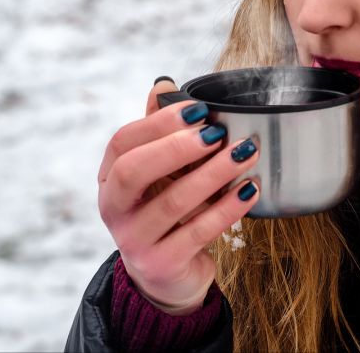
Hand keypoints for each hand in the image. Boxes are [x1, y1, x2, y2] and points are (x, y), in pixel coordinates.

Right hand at [97, 78, 259, 314]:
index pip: (122, 143)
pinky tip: (250, 189)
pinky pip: (198, 232)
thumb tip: (163, 84)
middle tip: (217, 133)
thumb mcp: (160, 173)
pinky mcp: (162, 265)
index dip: (158, 123)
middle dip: (176, 147)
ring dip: (214, 174)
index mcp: (110, 179)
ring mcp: (134, 241)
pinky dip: (227, 208)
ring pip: (172, 202)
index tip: (199, 110)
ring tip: (247, 153)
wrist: (168, 276)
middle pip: (132, 171)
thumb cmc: (166, 210)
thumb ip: (159, 132)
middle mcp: (114, 210)